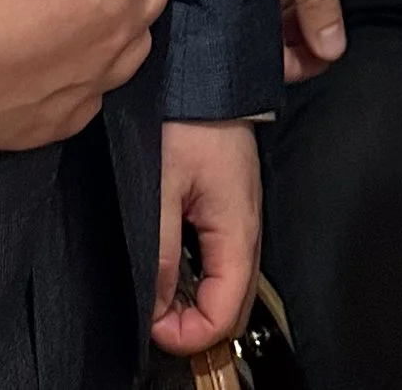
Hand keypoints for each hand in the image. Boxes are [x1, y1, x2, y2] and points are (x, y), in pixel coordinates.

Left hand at [153, 117, 262, 358]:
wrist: (201, 67)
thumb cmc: (185, 116)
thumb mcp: (160, 187)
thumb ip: (160, 252)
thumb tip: (157, 306)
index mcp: (237, 226)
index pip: (227, 310)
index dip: (190, 333)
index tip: (154, 328)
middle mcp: (248, 222)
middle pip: (236, 302)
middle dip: (198, 325)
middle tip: (155, 321)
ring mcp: (243, 210)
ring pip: (231, 280)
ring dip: (199, 300)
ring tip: (160, 299)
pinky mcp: (231, 198)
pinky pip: (224, 254)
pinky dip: (203, 274)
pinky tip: (174, 267)